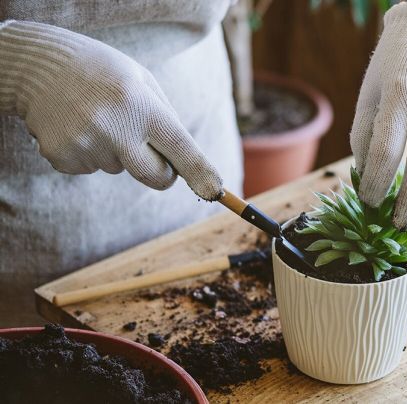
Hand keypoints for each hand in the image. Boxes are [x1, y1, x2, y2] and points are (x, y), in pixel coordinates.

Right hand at [0, 21, 221, 199]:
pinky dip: (90, 152)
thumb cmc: (104, 74)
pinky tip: (78, 126)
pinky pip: (91, 168)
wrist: (39, 67)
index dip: (200, 172)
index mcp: (141, 105)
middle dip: (162, 172)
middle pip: (156, 177)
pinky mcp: (62, 158)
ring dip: (116, 151)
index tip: (214, 191)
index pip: (180, 148)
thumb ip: (167, 120)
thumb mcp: (143, 82)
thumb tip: (189, 164)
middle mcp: (114, 128)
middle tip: (148, 147)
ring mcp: (86, 145)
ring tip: (97, 118)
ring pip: (120, 168)